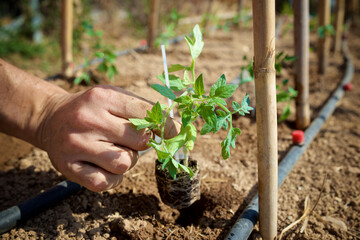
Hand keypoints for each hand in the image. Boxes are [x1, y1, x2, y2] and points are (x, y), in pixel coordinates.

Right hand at [39, 85, 179, 190]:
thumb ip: (142, 110)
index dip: (166, 126)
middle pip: (140, 141)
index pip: (146, 114)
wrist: (52, 118)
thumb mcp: (113, 97)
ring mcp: (76, 145)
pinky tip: (106, 166)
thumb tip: (174, 128)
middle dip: (142, 144)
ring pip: (124, 164)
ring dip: (127, 161)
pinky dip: (113, 178)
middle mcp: (88, 120)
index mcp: (103, 97)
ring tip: (115, 151)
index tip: (173, 132)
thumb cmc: (92, 109)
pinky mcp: (68, 167)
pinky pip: (105, 183)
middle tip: (131, 140)